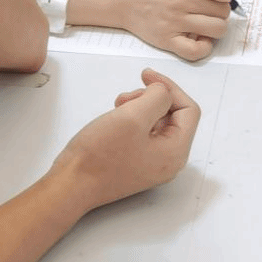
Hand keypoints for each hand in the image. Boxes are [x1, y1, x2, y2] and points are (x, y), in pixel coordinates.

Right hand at [51, 68, 200, 212]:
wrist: (72, 184)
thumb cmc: (100, 154)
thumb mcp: (133, 117)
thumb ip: (157, 98)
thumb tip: (163, 92)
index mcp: (176, 151)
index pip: (189, 110)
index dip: (170, 88)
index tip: (145, 76)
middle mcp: (169, 161)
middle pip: (174, 116)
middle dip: (151, 98)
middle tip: (125, 98)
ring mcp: (153, 164)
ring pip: (157, 124)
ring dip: (140, 107)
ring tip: (117, 107)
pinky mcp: (136, 164)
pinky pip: (145, 135)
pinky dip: (133, 120)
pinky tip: (115, 119)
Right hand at [68, 0, 241, 60]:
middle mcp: (180, 1)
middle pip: (223, 11)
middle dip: (219, 9)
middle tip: (205, 6)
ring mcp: (174, 23)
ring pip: (217, 30)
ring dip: (215, 26)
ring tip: (203, 21)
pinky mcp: (167, 41)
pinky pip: (198, 51)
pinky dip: (204, 47)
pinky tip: (198, 37)